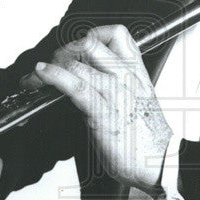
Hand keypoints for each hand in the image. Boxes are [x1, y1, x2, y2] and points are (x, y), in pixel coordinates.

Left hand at [22, 25, 172, 193]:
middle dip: (65, 50)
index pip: (118, 35)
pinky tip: (42, 74)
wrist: (161, 164)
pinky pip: (76, 85)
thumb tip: (90, 84)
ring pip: (79, 60)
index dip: (93, 35)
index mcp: (136, 74)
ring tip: (37, 76)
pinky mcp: (103, 113)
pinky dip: (53, 75)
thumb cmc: (148, 141)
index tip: (78, 49)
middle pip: (91, 42)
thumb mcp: (137, 104)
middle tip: (54, 65)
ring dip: (51, 64)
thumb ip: (116, 89)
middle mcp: (126, 78)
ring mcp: (115, 93)